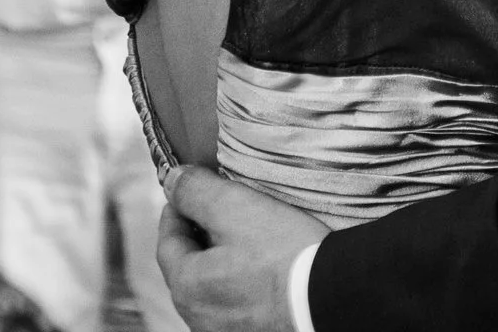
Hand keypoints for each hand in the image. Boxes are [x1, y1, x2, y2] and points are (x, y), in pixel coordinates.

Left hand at [155, 165, 321, 331]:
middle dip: (198, 235)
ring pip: (211, 288)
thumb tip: (172, 180)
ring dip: (220, 261)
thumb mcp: (236, 208)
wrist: (331, 298)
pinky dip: (240, 282)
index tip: (186, 191)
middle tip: (217, 209)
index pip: (166, 241)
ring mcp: (225, 331)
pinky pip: (236, 303)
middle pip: (188, 267)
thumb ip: (196, 191)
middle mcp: (198, 318)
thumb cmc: (282, 255)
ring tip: (244, 238)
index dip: (175, 209)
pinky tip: (263, 270)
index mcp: (186, 287)